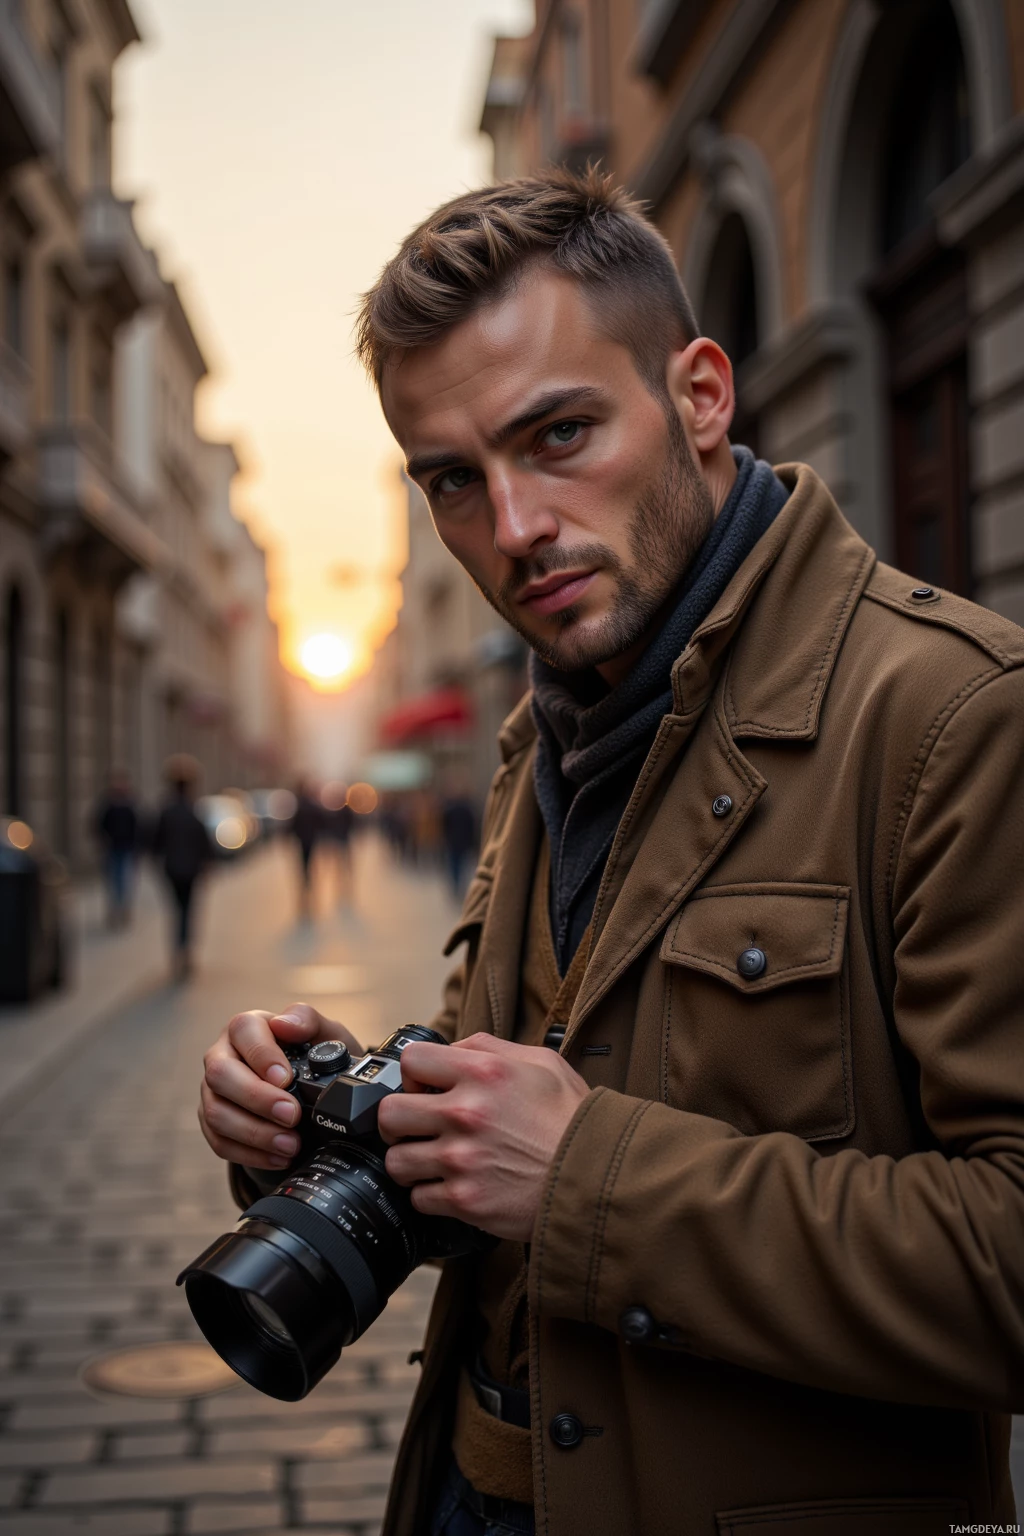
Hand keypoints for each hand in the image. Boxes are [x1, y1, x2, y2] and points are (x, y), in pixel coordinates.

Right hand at [199, 1003, 362, 1170]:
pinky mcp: (213, 1121)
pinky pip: (219, 1141)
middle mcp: (223, 1055)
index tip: (286, 1078)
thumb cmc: (313, 1056)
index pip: (243, 1032)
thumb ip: (308, 1020)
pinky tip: (278, 1157)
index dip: (262, 1055)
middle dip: (257, 1098)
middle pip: (219, 1074)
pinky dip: (250, 1154)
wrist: (310, 1089)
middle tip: (292, 1115)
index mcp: (247, 1028)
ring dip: (255, 1133)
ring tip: (290, 1144)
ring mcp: (213, 1091)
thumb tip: (287, 1024)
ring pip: (216, 1112)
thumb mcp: (324, 1033)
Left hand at [378, 1034, 590, 1241]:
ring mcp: (461, 1160)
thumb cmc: (571, 1119)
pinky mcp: (465, 1200)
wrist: (597, 1176)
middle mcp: (465, 1113)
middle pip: (390, 1113)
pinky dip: (431, 1196)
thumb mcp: (541, 1063)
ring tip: (432, 1161)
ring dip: (412, 1161)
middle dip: (400, 1121)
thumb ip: (490, 1049)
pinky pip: (419, 1198)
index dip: (414, 1076)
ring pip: (397, 1160)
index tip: (424, 1089)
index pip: (411, 1061)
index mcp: (482, 1073)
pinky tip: (452, 1187)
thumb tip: (453, 1049)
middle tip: (417, 1127)